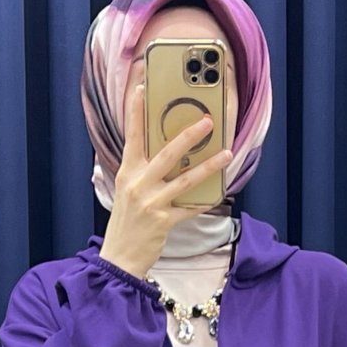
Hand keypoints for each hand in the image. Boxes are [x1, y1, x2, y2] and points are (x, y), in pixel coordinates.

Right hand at [100, 82, 232, 278]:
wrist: (119, 258)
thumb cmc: (125, 224)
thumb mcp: (126, 193)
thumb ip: (141, 172)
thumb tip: (166, 152)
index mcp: (126, 174)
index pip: (131, 137)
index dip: (135, 111)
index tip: (141, 87)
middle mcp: (137, 185)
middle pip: (166, 154)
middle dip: (188, 135)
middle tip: (207, 121)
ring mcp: (151, 203)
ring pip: (185, 179)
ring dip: (209, 165)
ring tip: (227, 153)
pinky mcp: (163, 221)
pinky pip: (190, 207)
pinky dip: (205, 200)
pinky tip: (219, 193)